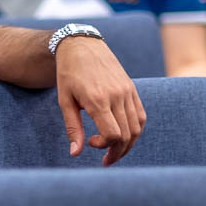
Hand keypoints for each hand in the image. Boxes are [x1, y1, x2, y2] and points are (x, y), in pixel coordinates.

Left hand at [54, 36, 145, 165]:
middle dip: (117, 152)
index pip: (113, 134)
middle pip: (127, 135)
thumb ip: (73, 128)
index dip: (104, 146)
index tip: (91, 143)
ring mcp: (127, 91)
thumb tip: (75, 154)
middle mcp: (117, 96)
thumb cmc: (69, 74)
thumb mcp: (64, 101)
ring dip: (128, 145)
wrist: (82, 45)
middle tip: (106, 160)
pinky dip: (135, 130)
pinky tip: (124, 136)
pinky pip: (140, 115)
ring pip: (137, 127)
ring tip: (115, 152)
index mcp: (98, 99)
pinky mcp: (132, 88)